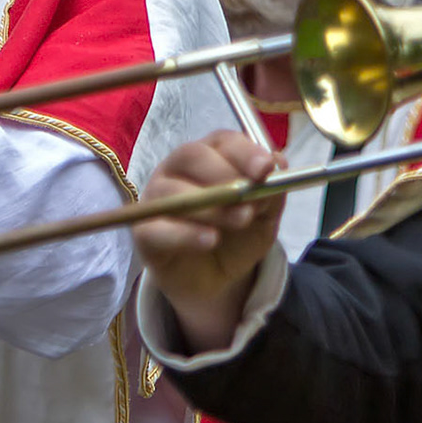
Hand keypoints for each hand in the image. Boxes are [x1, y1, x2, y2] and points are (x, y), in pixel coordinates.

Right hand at [134, 131, 283, 351]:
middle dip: (223, 173)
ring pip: (173, 191)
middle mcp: (177, 171)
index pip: (222, 142)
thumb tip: (277, 162)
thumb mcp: (264, 217)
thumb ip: (270, 192)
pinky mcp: (144, 233)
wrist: (217, 280)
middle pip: (190, 155)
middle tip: (251, 197)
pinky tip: (210, 240)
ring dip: (211, 206)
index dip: (244, 151)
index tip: (266, 168)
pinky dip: (185, 234)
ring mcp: (156, 200)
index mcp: (209, 159)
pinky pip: (157, 228)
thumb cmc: (237, 237)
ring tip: (241, 221)